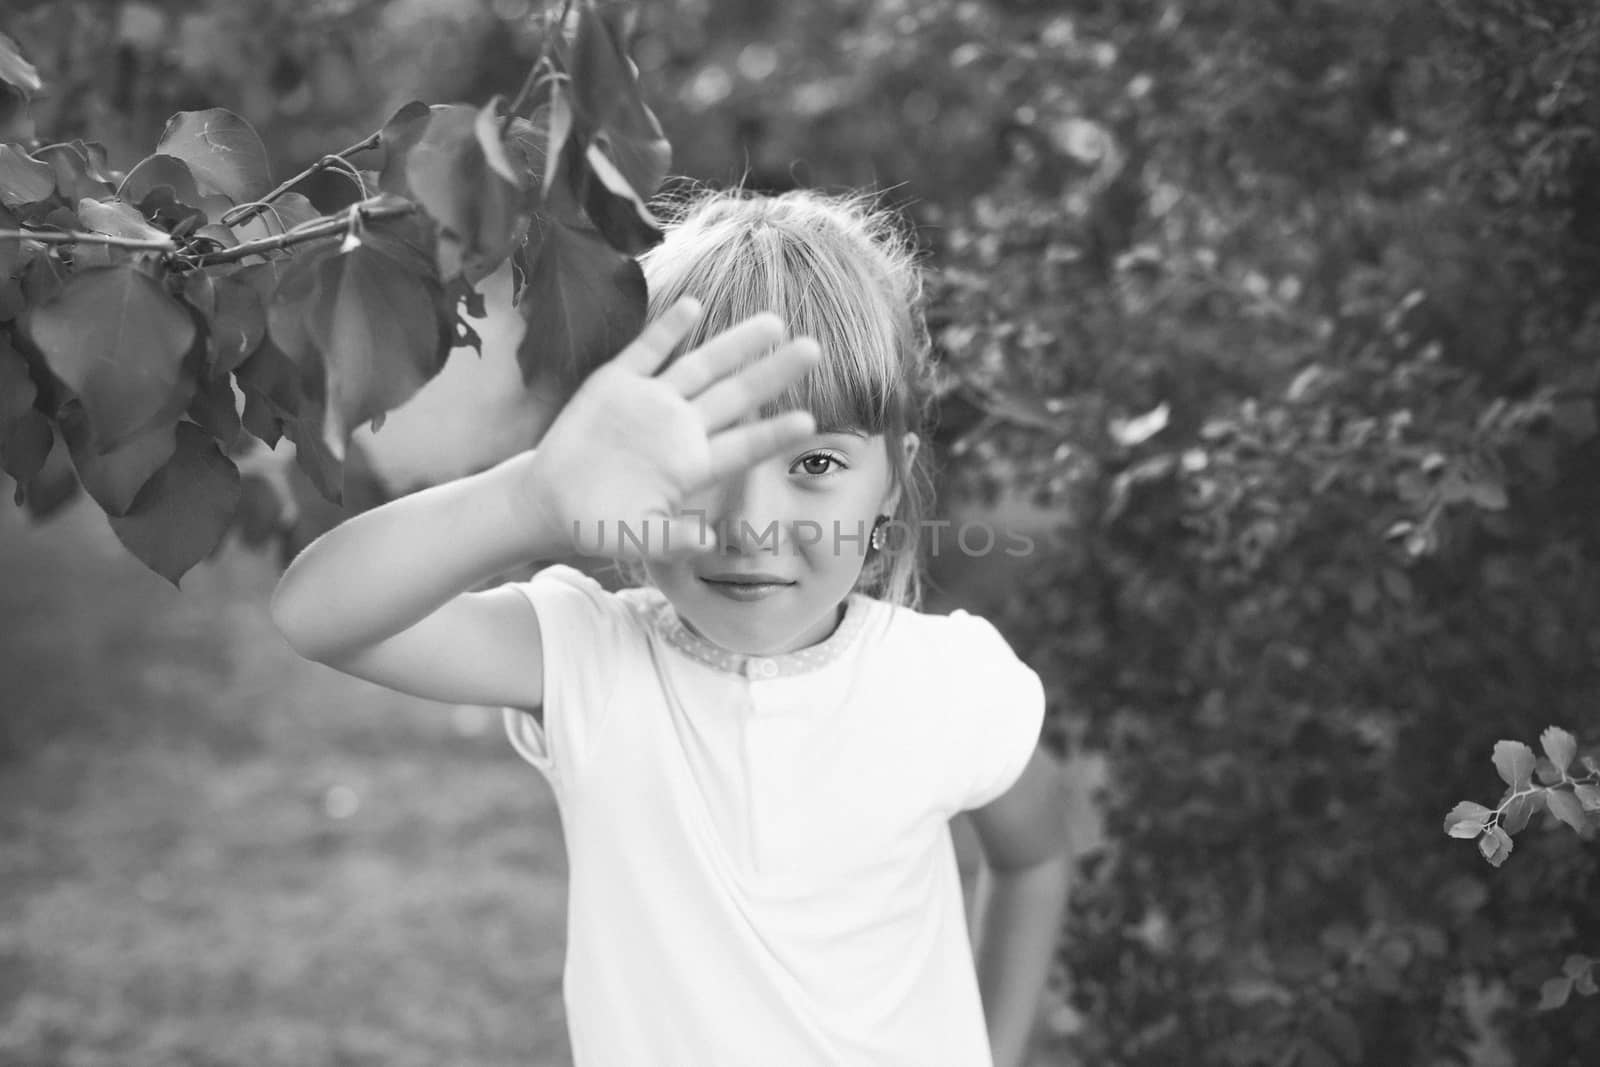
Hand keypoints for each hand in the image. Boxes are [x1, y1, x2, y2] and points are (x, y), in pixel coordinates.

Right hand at [518, 298, 819, 561]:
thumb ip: (673, 539)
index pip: (743, 447)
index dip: (773, 434)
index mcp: (692, 466)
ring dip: (735, 344)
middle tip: (814, 349)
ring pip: (701, 365)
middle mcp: (681, 428)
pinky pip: (647, 351)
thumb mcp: (637, 536)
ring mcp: (651, 401)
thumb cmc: (600, 523)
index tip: (809, 422)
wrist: (551, 500)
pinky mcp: (616, 382)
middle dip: (772, 373)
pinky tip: (693, 307)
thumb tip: (708, 543)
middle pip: (736, 395)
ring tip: (774, 321)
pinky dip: (668, 329)